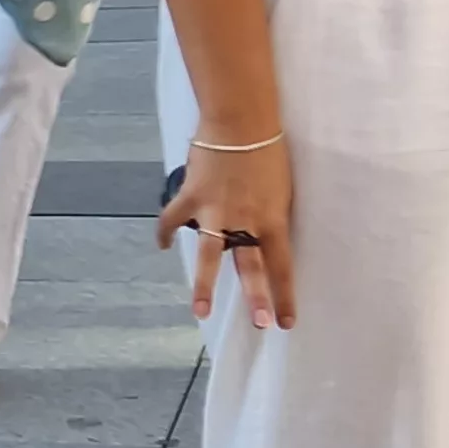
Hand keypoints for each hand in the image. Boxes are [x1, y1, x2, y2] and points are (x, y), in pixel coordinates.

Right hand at [155, 138, 294, 331]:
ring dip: (205, 286)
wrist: (240, 122)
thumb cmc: (269, 151)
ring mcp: (215, 210)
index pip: (282, 266)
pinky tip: (161, 244)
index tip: (287, 322)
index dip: (285, 296)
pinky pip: (173, 219)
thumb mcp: (282, 189)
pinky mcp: (190, 196)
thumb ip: (270, 215)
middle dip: (256, 298)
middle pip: (251, 267)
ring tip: (200, 312)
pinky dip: (165, 231)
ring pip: (210, 255)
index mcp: (273, 219)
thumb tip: (260, 237)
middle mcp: (245, 220)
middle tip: (260, 325)